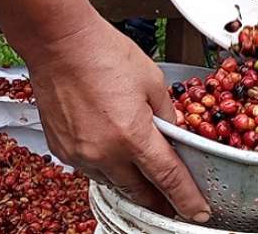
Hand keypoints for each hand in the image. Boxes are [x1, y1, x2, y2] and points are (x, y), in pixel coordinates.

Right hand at [27, 14, 209, 221]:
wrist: (59, 43)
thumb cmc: (104, 53)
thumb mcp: (152, 80)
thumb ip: (167, 113)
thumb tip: (174, 132)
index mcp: (132, 134)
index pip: (168, 178)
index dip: (187, 200)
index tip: (198, 212)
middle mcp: (104, 152)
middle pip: (139, 191)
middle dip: (158, 200)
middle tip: (172, 200)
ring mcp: (80, 154)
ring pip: (113, 183)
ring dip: (131, 182)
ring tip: (142, 172)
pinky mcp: (62, 150)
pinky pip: (90, 169)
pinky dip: (106, 166)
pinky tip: (112, 151)